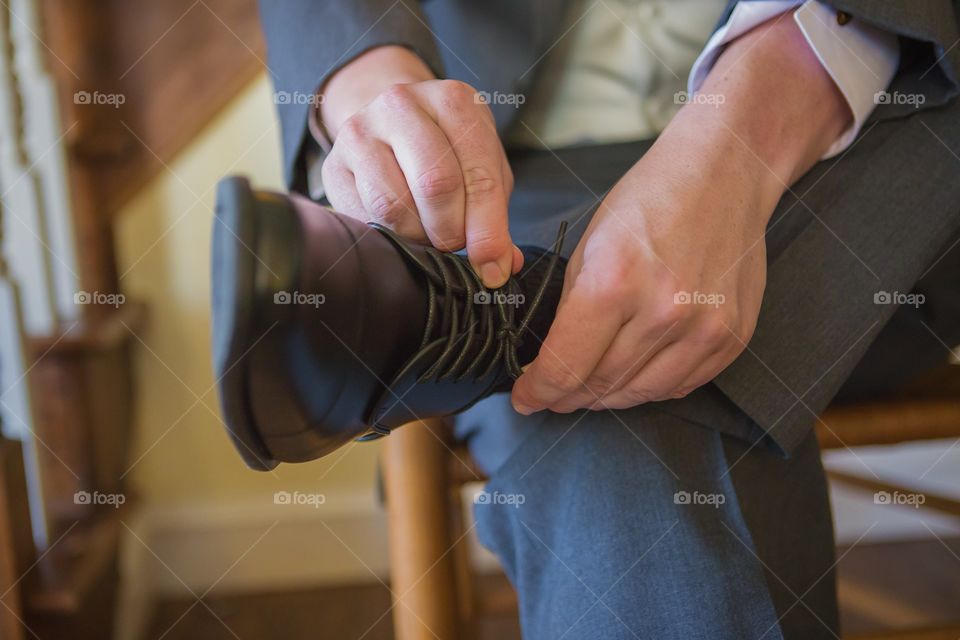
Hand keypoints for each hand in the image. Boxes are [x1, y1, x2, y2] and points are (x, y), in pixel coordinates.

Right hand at [320, 46, 519, 286]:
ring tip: (429, 234)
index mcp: (453, 101)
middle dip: (452, 231)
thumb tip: (500, 265)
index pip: (479, 174)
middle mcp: (402, 105)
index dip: (488, 229)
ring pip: (393, 206)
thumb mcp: (482, 168)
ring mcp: (360, 132)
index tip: (492, 266)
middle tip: (455, 243)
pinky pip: (363, 218)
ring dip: (419, 237)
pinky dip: (388, 236)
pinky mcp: (333, 164)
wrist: (389, 123)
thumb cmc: (447, 149)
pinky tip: (401, 229)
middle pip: (435, 185)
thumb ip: (495, 214)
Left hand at [511, 12, 850, 412]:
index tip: (525, 398)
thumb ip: (570, 308)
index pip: (565, 367)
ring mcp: (704, 329)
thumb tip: (549, 360)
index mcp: (615, 282)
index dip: (538, 391)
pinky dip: (649, 387)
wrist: (726, 174)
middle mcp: (663, 312)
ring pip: (640, 394)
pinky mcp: (732, 338)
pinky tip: (631, 376)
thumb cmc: (651, 200)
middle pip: (600, 386)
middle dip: (566, 397)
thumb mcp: (589, 244)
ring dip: (606, 398)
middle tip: (550, 396)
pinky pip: (679, 386)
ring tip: (586, 390)